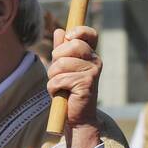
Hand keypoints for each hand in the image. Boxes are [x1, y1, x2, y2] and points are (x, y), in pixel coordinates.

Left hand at [47, 25, 101, 147]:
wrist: (78, 117)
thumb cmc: (69, 91)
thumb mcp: (63, 68)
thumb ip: (61, 50)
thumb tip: (59, 31)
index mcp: (90, 55)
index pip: (90, 34)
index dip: (79, 31)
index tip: (69, 36)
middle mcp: (95, 61)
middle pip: (71, 45)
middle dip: (56, 59)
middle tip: (58, 73)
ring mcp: (93, 72)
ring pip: (61, 64)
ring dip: (53, 77)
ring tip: (60, 86)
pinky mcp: (86, 83)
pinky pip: (59, 79)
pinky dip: (53, 88)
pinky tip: (61, 94)